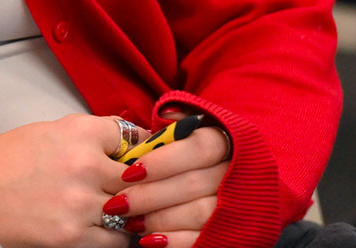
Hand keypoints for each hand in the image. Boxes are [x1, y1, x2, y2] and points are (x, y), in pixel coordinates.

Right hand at [0, 114, 130, 246]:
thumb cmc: (11, 160)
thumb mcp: (53, 130)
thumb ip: (94, 134)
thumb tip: (131, 140)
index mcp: (80, 132)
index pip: (134, 138)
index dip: (139, 148)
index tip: (140, 156)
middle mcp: (85, 165)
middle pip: (139, 177)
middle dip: (138, 182)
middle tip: (134, 185)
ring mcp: (81, 203)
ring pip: (132, 211)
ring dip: (129, 211)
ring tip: (118, 208)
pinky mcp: (73, 235)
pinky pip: (115, 239)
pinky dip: (114, 234)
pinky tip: (103, 225)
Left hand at [102, 125, 231, 247]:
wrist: (217, 189)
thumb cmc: (192, 160)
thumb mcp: (188, 136)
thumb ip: (175, 130)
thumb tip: (161, 119)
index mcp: (227, 142)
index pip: (200, 147)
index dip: (163, 160)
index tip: (131, 171)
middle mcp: (238, 173)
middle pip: (195, 183)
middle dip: (150, 194)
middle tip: (117, 202)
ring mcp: (238, 206)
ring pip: (199, 212)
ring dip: (159, 218)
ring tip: (130, 221)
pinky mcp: (230, 232)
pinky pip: (202, 239)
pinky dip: (174, 240)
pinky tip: (149, 239)